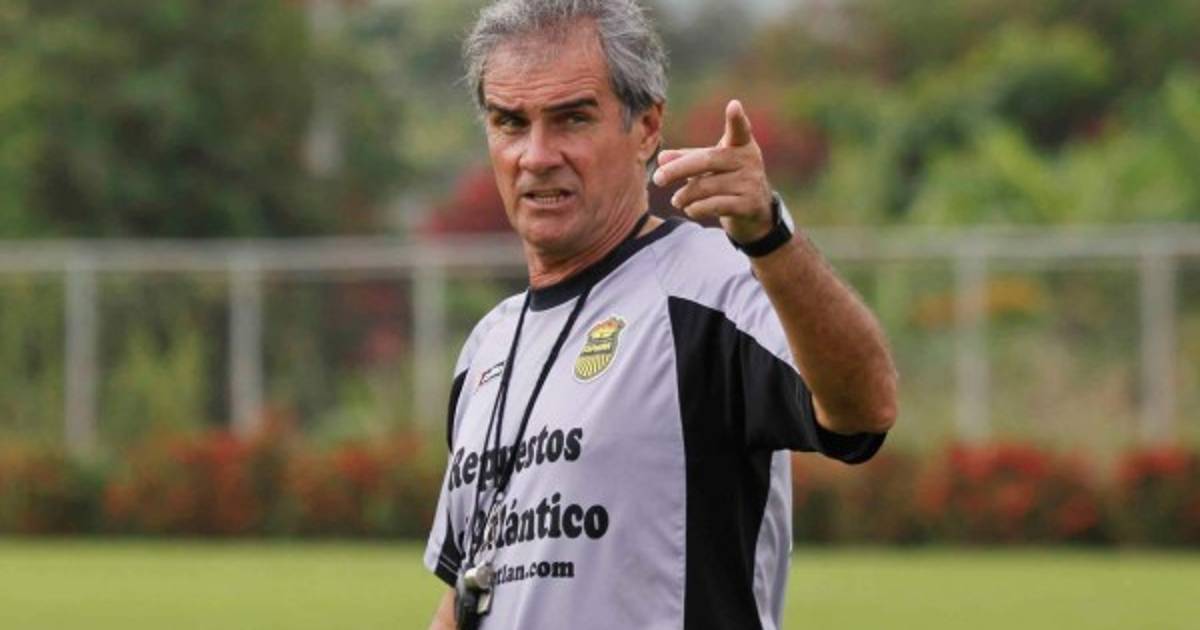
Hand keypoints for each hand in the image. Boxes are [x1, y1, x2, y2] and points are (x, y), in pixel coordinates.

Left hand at [652, 100, 774, 243]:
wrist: (756, 211)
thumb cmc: (728, 179)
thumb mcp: (710, 166)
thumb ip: (687, 159)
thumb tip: (662, 158)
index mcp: (740, 144)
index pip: (739, 129)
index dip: (736, 118)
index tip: (733, 105)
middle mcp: (749, 160)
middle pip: (707, 160)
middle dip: (678, 170)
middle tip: (657, 179)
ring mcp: (751, 183)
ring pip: (707, 186)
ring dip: (685, 195)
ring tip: (676, 200)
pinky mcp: (749, 205)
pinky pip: (715, 205)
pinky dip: (696, 208)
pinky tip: (690, 209)